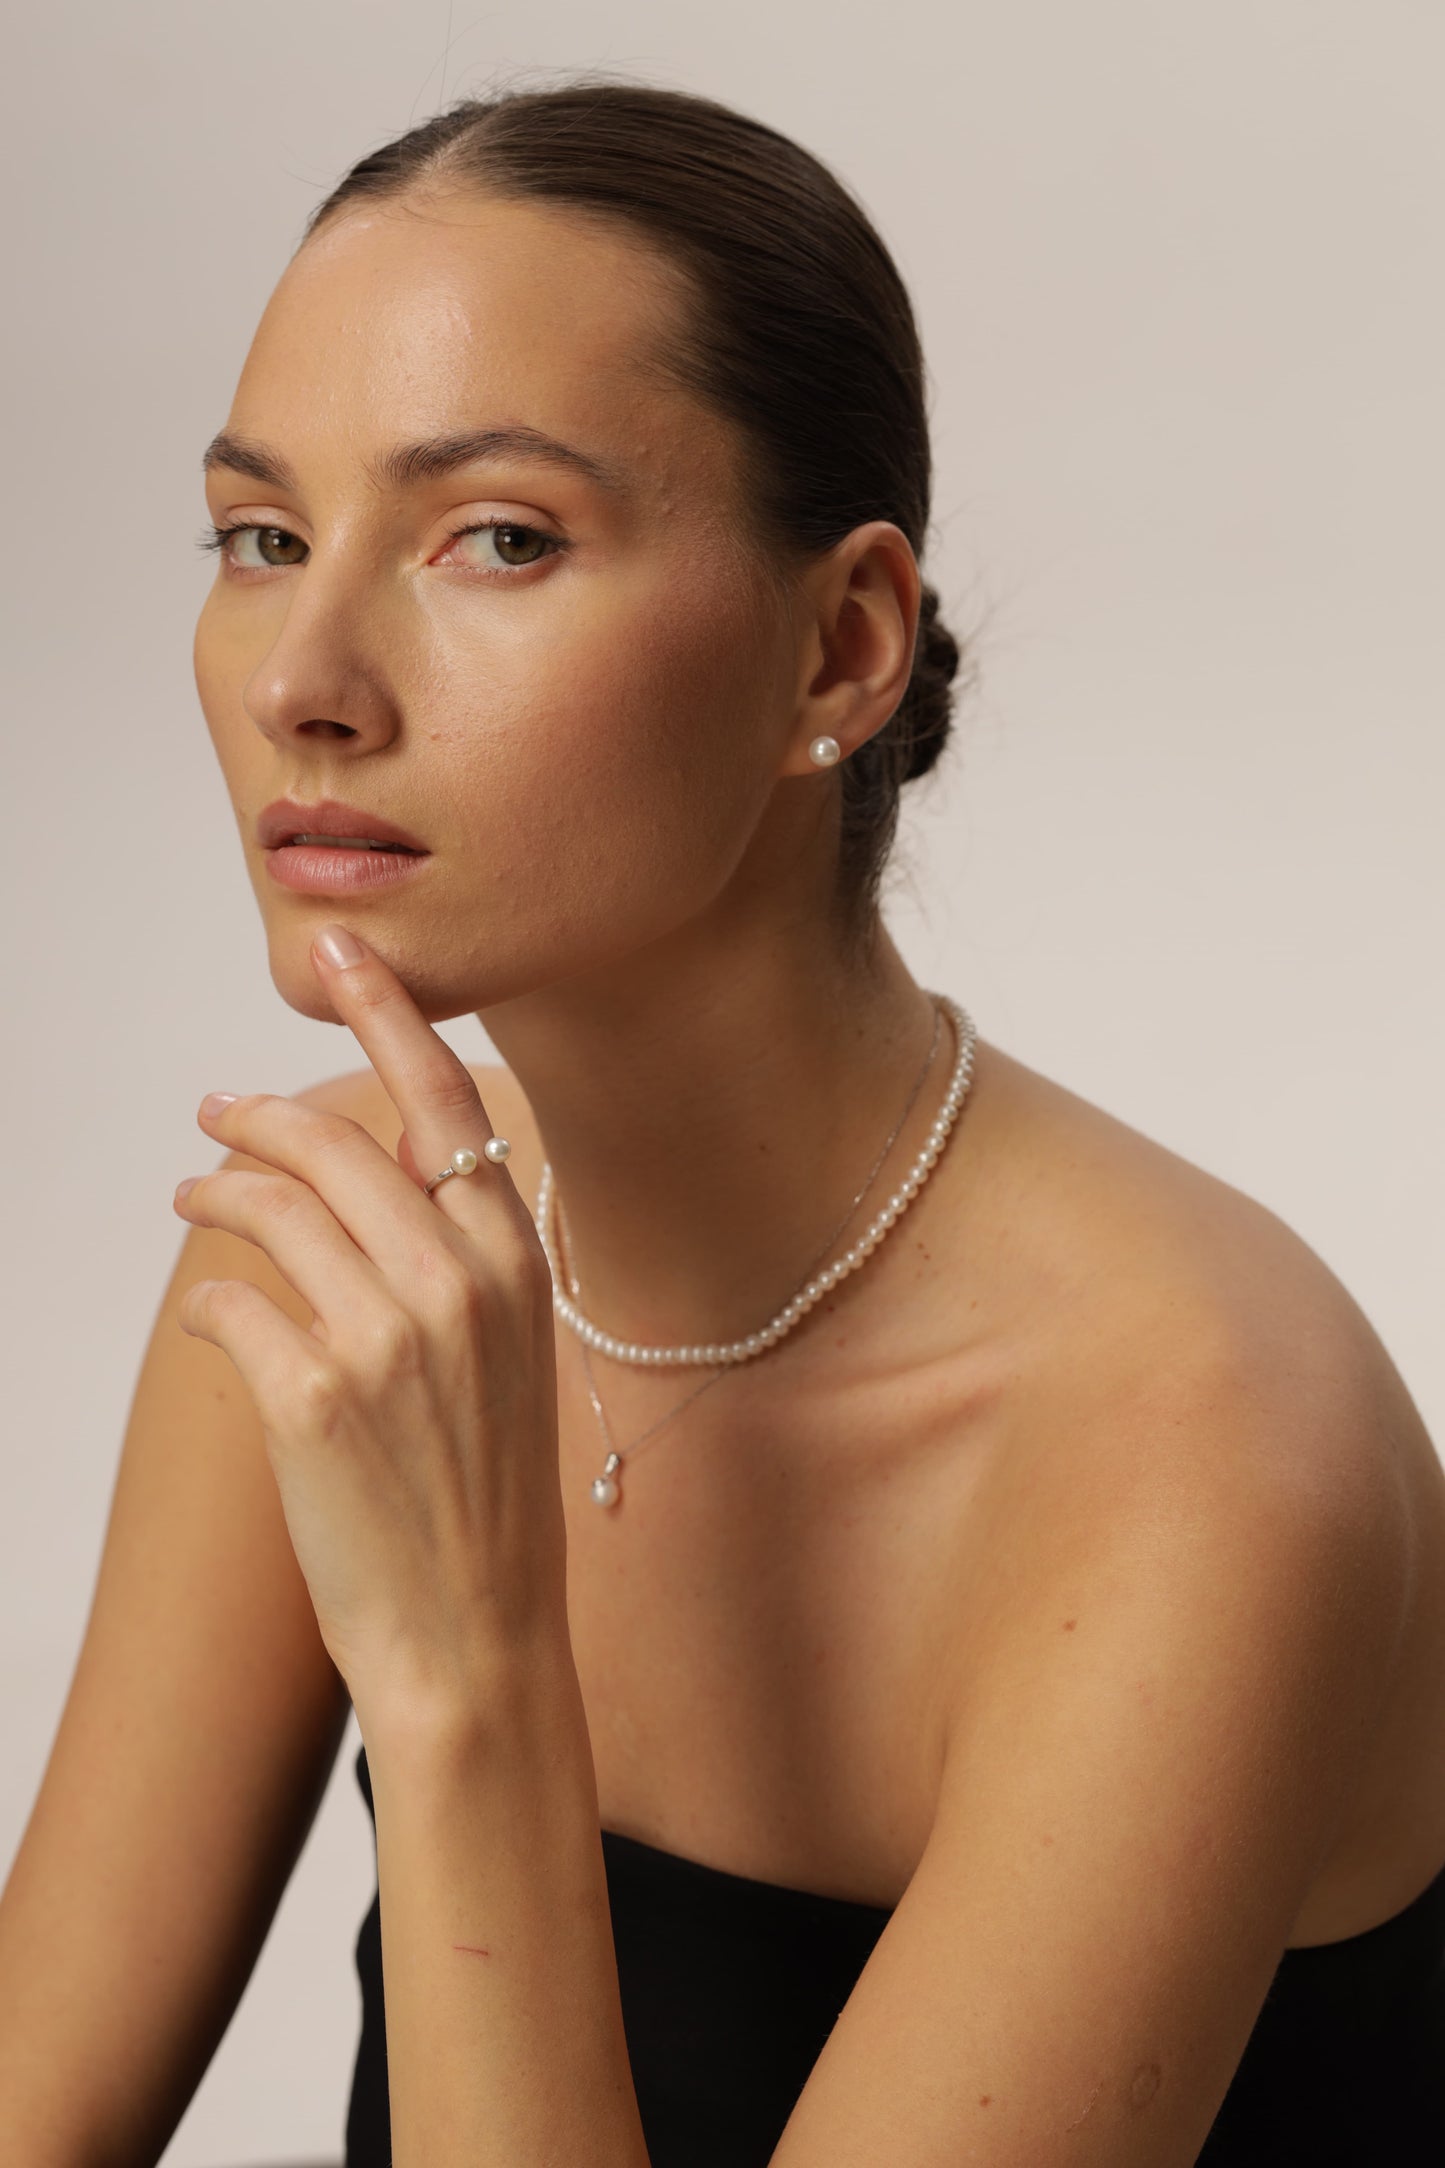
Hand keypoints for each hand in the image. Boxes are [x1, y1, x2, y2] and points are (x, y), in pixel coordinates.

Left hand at [171, 922, 565, 1728]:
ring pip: (268, 1206)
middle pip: (329, 1140)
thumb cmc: (490, 1499)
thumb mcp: (510, 1353)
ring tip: (191, 1197)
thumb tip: (386, 1160)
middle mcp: (459, 1280)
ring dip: (213, 1191)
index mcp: (516, 1259)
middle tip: (214, 1115)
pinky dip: (205, 1301)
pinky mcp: (313, 1397)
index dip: (387, 1009)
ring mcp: (387, 1337)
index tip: (341, 948)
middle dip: (253, 1114)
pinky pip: (229, 1304)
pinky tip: (208, 1318)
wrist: (477, 1635)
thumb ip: (460, 1250)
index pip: (444, 1098)